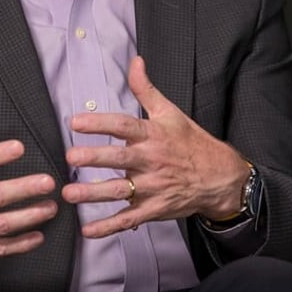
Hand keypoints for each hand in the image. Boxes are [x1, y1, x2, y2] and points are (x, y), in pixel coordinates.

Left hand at [61, 56, 250, 237]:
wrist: (221, 178)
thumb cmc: (191, 143)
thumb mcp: (170, 113)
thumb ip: (146, 89)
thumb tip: (135, 61)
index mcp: (153, 135)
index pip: (124, 126)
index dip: (100, 123)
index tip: (76, 121)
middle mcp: (151, 161)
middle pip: (120, 158)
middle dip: (95, 158)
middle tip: (71, 157)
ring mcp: (153, 187)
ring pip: (120, 191)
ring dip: (93, 193)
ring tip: (70, 193)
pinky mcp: (154, 209)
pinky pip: (129, 219)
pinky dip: (109, 227)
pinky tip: (88, 230)